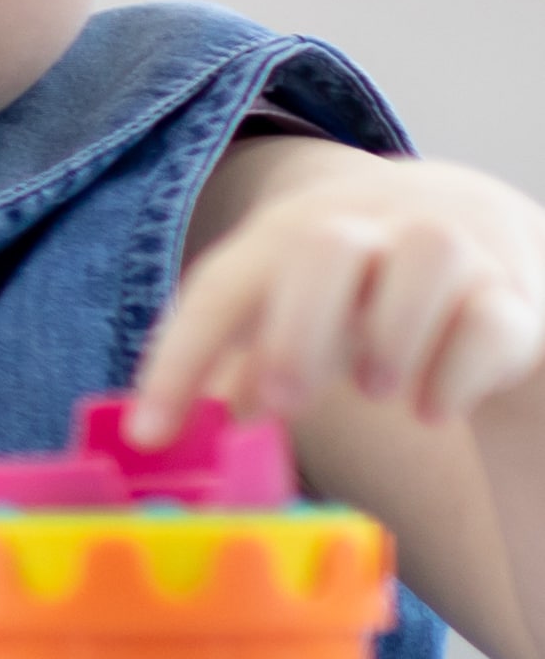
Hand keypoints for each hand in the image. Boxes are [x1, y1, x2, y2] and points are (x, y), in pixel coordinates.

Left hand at [137, 148, 544, 432]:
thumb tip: (176, 433)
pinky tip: (430, 407)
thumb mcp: (285, 305)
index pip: (220, 287)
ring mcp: (449, 248)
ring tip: (374, 390)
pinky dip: (458, 372)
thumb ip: (237, 363)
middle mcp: (369, 225)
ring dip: (390, 337)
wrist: (470, 223)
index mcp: (288, 233)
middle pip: (327, 247)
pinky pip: (491, 319)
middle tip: (281, 405)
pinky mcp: (512, 292)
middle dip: (295, 332)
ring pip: (426, 258)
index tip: (150, 435)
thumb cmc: (352, 282)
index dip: (177, 361)